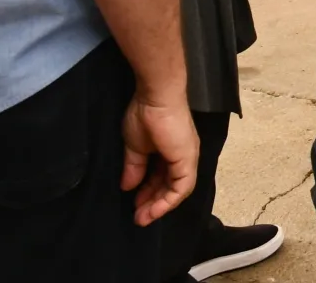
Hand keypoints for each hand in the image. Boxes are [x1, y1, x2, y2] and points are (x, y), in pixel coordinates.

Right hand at [117, 89, 197, 225]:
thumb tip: (128, 186)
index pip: (161, 178)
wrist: (155, 98)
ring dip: (159, 206)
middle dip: (152, 203)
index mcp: (170, 151)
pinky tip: (154, 210)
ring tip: (142, 218)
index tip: (133, 204)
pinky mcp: (187, 161)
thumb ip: (134, 167)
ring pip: (177, 190)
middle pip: (169, 186)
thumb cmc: (144, 116)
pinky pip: (182, 188)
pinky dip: (168, 201)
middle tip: (137, 217)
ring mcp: (186, 159)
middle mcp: (182, 157)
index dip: (148, 193)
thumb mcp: (135, 147)